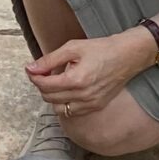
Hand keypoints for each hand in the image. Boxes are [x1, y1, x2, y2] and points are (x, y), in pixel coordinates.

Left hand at [25, 32, 154, 115]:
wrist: (128, 56)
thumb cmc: (101, 49)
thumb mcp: (72, 47)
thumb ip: (49, 60)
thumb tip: (31, 68)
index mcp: (76, 80)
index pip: (44, 85)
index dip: (34, 77)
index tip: (32, 69)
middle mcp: (83, 96)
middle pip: (49, 98)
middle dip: (41, 85)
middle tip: (42, 73)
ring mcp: (90, 104)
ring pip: (59, 108)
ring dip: (52, 96)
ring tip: (56, 81)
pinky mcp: (96, 106)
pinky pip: (72, 112)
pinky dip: (64, 103)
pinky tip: (67, 89)